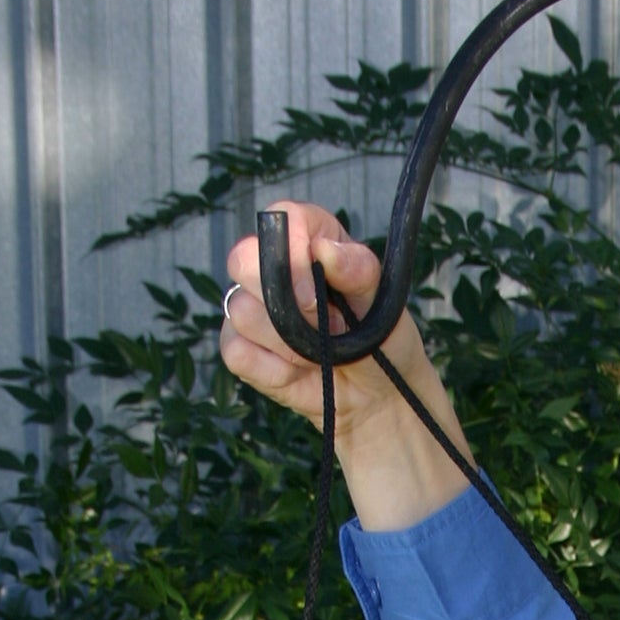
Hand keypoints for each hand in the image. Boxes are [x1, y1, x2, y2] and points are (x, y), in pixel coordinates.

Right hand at [220, 200, 474, 533]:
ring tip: (319, 352)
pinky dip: (271, 369)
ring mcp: (253, 310)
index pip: (281, 218)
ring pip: (240, 310)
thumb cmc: (383, 342)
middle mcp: (274, 269)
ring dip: (285, 340)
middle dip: (280, 295)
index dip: (290, 244)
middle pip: (241, 259)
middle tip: (319, 318)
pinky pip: (236, 351)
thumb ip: (357, 270)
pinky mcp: (243, 350)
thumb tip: (325, 251)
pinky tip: (300, 374)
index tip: (316, 271)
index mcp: (310, 241)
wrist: (379, 401)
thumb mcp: (383, 302)